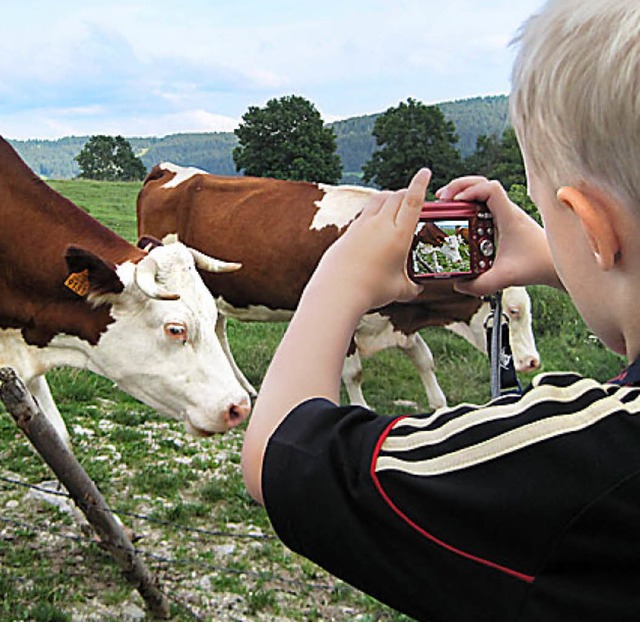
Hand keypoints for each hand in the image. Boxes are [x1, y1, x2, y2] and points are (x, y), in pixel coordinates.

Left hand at [310, 168, 430, 312]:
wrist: (338, 290)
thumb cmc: (370, 290)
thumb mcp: (400, 290)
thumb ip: (412, 286)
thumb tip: (417, 288)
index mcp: (399, 235)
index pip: (413, 201)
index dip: (420, 184)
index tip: (425, 172)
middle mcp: (381, 224)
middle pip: (396, 196)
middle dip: (407, 192)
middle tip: (413, 196)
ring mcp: (363, 225)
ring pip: (379, 199)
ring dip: (389, 197)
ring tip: (394, 203)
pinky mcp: (349, 230)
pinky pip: (364, 212)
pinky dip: (374, 210)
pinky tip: (374, 220)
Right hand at [436, 176, 560, 294]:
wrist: (556, 266)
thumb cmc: (538, 266)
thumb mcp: (505, 278)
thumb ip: (480, 285)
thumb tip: (457, 284)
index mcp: (509, 217)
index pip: (490, 188)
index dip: (470, 190)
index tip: (455, 202)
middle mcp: (507, 211)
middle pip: (482, 182)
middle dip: (459, 186)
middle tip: (442, 197)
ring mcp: (506, 214)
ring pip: (482, 190)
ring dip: (463, 192)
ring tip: (446, 202)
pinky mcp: (503, 221)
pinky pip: (484, 203)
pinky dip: (469, 203)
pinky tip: (459, 215)